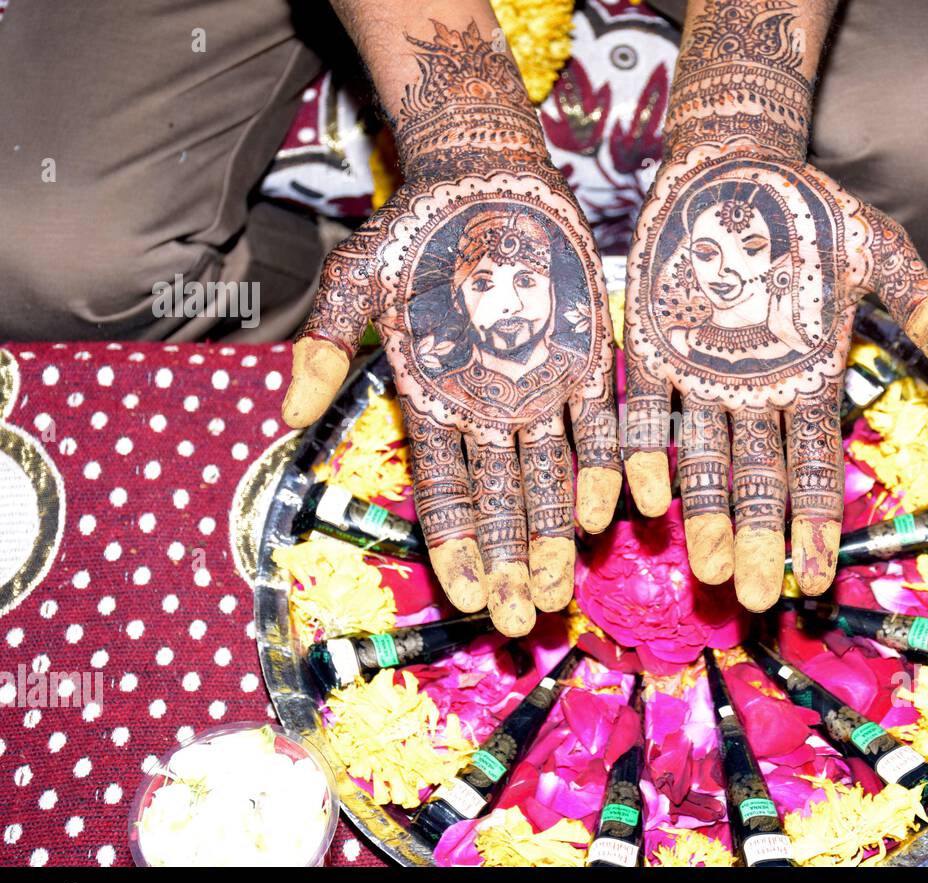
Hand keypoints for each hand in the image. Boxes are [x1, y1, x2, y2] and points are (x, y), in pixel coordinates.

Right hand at [281, 17, 619, 636]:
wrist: (484, 181)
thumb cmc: (414, 231)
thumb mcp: (358, 281)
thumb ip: (327, 347)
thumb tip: (288, 415)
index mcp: (433, 404)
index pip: (444, 492)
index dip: (456, 546)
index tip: (467, 597)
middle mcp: (489, 410)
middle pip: (502, 502)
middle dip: (511, 563)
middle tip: (522, 621)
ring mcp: (541, 389)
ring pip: (551, 478)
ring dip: (556, 535)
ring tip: (561, 590)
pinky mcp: (587, 359)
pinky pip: (598, 424)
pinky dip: (602, 467)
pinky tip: (605, 513)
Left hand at [623, 145, 927, 611]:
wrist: (731, 165)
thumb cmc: (809, 210)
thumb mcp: (876, 251)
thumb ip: (923, 305)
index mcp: (807, 380)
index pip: (815, 465)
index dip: (816, 522)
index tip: (815, 576)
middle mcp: (753, 394)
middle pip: (758, 480)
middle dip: (758, 538)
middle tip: (751, 596)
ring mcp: (700, 377)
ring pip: (701, 460)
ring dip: (704, 514)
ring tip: (705, 566)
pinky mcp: (650, 352)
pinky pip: (645, 413)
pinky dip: (644, 456)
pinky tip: (645, 499)